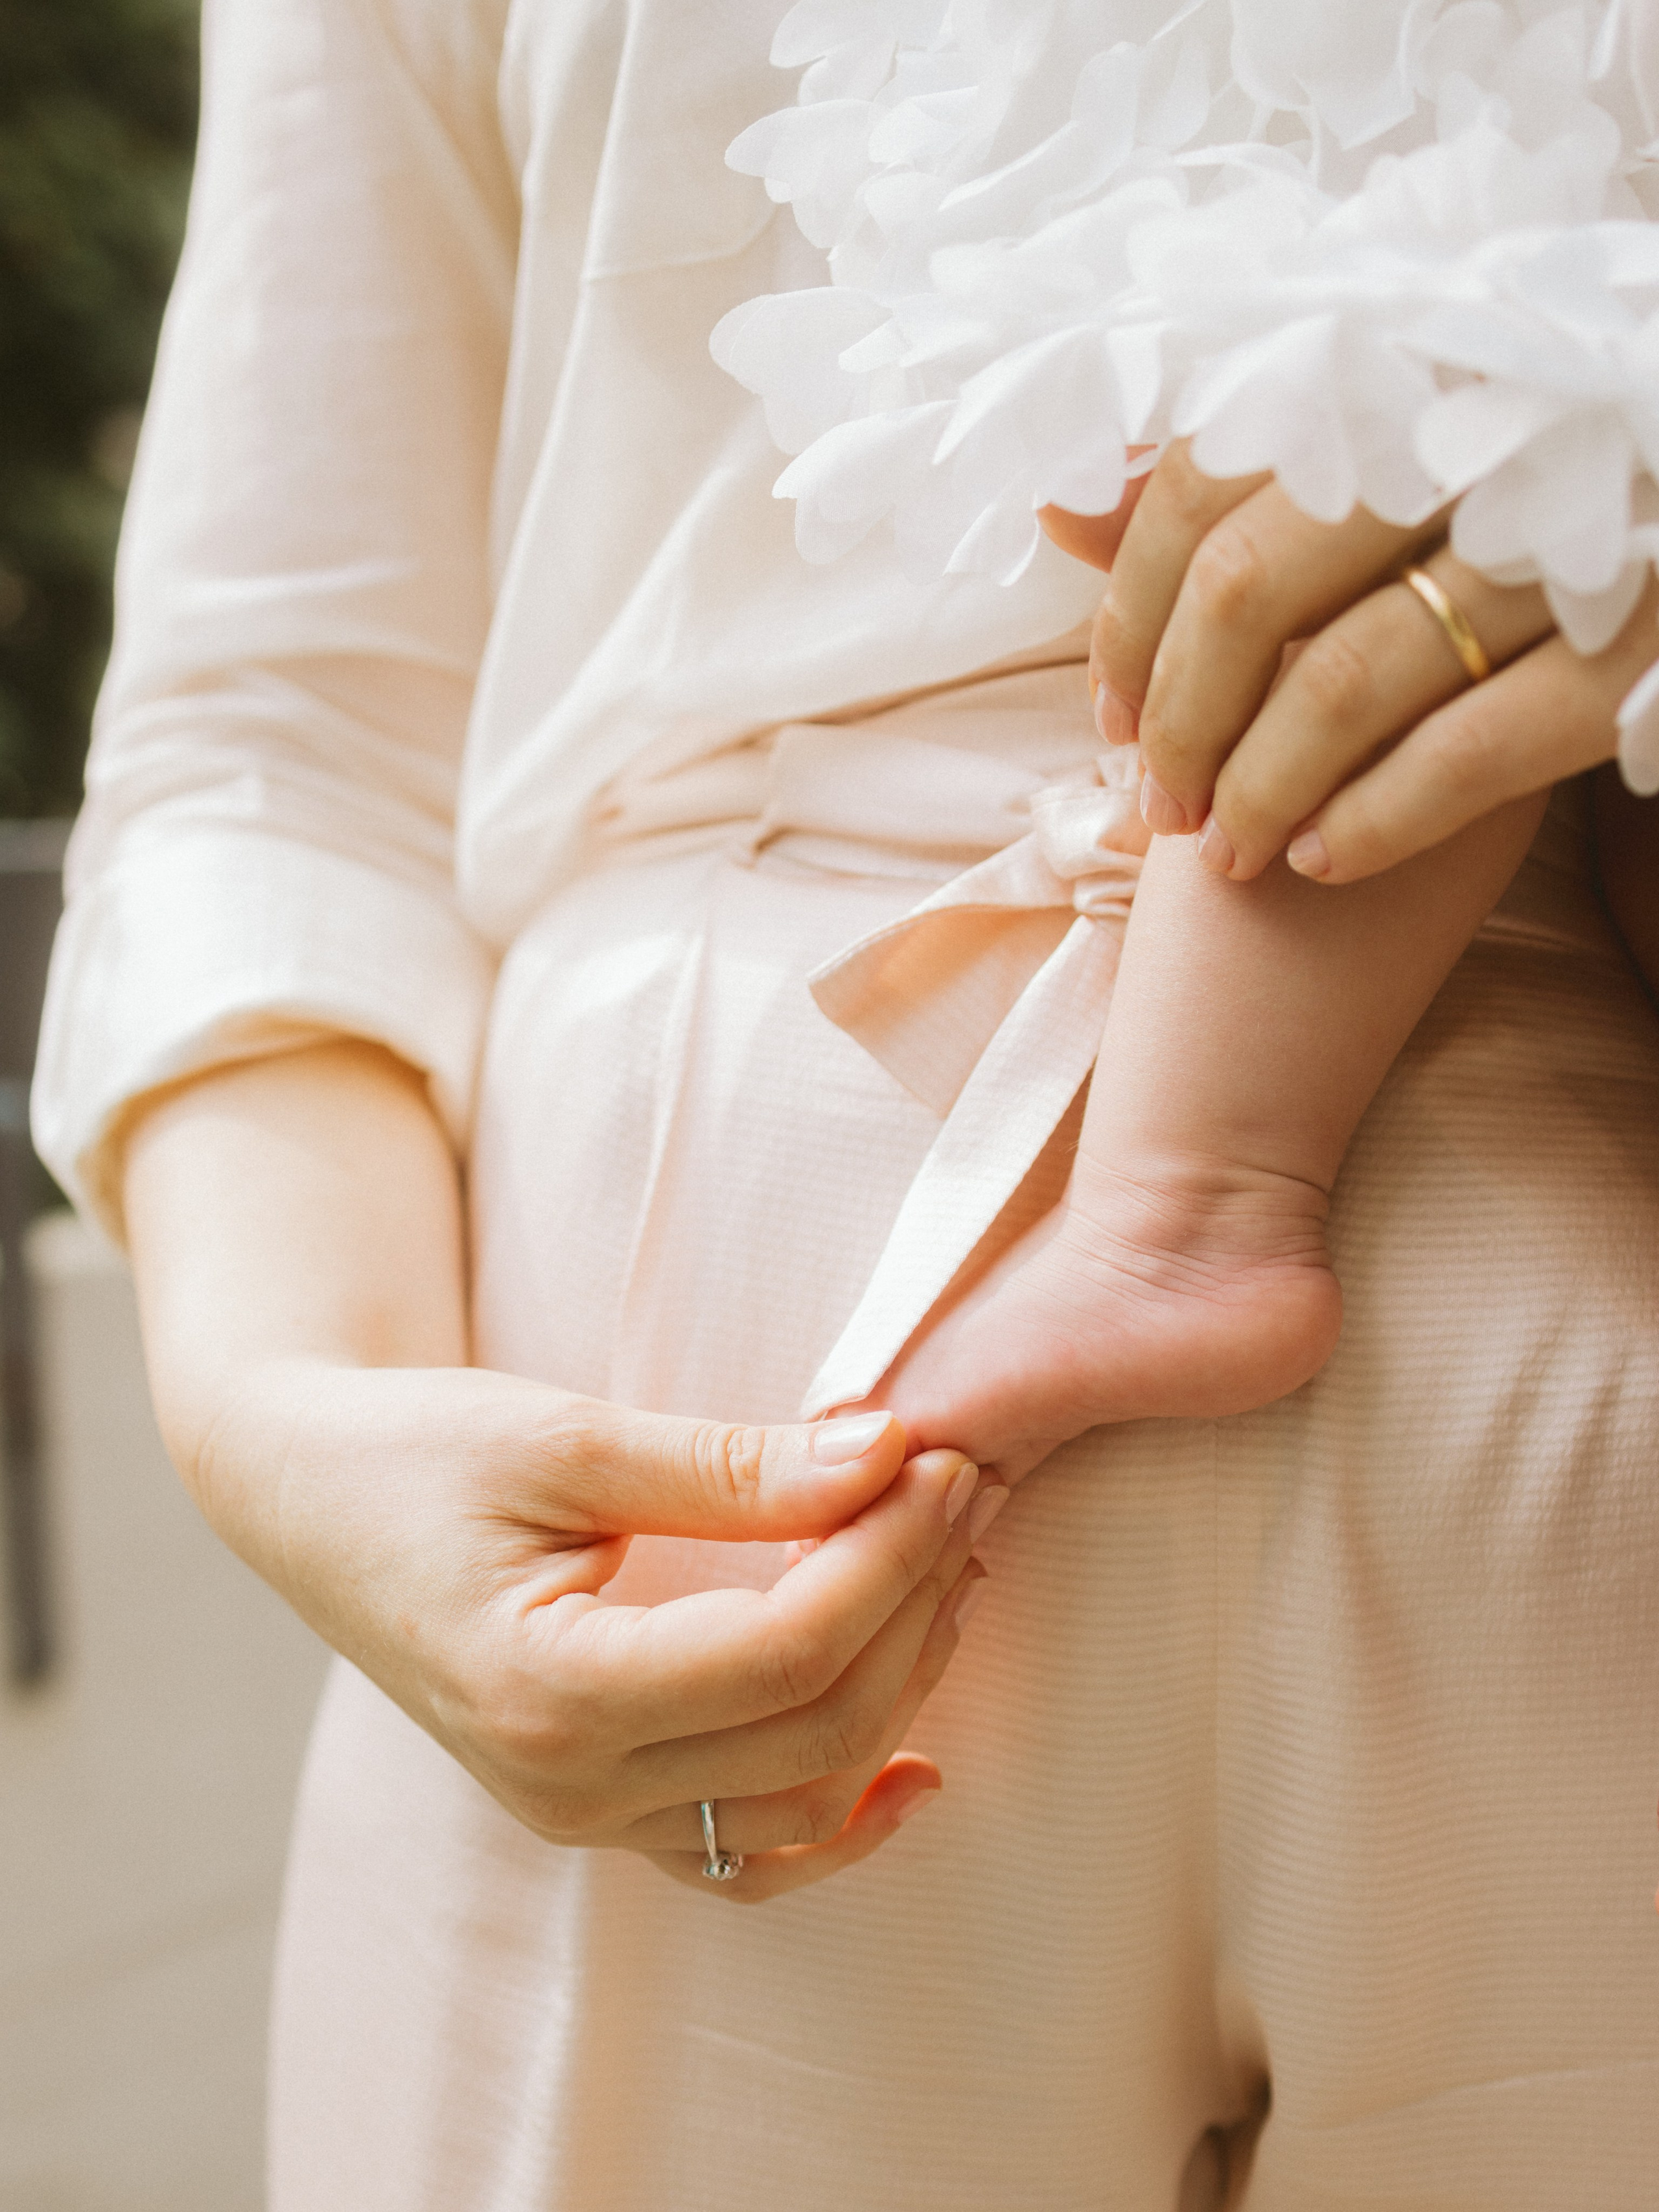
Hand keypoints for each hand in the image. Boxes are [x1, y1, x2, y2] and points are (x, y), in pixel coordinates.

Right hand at [122, 1041, 986, 1907]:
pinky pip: (746, 1854)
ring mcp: (584, 1815)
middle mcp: (569, 1786)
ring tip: (946, 1567)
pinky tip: (913, 1769)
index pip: (783, 1652)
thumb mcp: (564, 1437)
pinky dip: (840, 1821)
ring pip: (802, 1796)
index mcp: (547, 1692)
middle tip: (958, 1484)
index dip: (887, 1556)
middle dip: (912, 1600)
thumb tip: (885, 1451)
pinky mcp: (601, 1806)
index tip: (940, 1457)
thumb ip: (729, 1466)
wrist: (314, 1497)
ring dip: (898, 1685)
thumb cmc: (416, 1453)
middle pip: (813, 1727)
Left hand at [1044, 442, 1658, 881]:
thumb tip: (1064, 516)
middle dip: (1181, 719)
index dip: (1131, 616)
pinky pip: (1466, 756)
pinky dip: (1372, 822)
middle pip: (1250, 589)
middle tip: (1161, 803)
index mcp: (1402, 377)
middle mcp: (1476, 443)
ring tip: (1227, 850)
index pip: (1202, 487)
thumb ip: (1235, 483)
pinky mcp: (1627, 661)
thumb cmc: (1526, 489)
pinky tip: (1318, 860)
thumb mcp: (1390, 457)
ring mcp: (1560, 549)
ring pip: (1342, 683)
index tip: (1109, 712)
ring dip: (1257, 790)